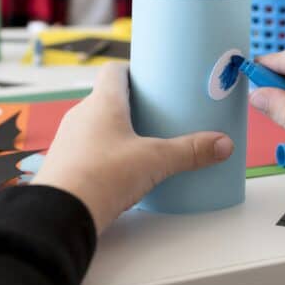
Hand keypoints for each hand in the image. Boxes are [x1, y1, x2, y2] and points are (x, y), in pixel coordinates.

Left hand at [32, 63, 233, 230]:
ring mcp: (69, 141)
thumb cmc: (103, 176)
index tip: (152, 79)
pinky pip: (88, 151)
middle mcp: (80, 116)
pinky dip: (105, 155)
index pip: (113, 71)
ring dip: (117, 132)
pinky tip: (122, 172)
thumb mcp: (155, 161)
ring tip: (144, 146)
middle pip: (107, 99)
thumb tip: (223, 144)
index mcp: (102, 103)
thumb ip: (190, 151)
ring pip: (96, 126)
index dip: (132, 71)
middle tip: (158, 116)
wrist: (61, 213)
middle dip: (132, 106)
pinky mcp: (64, 166)